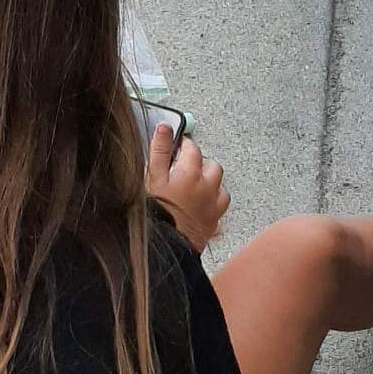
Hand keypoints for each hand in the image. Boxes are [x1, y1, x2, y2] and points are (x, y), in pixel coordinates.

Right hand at [146, 128, 228, 252]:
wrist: (166, 245)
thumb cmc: (157, 213)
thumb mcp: (152, 177)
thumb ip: (159, 150)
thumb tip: (164, 128)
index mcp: (191, 172)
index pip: (192, 148)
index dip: (183, 146)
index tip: (176, 147)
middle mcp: (207, 186)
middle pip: (211, 165)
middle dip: (199, 163)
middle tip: (183, 167)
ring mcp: (213, 204)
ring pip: (219, 185)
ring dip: (209, 181)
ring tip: (194, 185)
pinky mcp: (215, 221)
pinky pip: (221, 204)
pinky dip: (214, 200)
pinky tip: (203, 203)